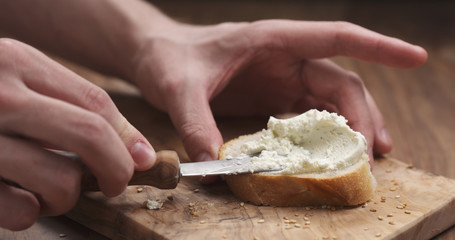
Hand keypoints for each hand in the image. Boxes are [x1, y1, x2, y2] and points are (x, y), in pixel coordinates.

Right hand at [0, 39, 155, 229]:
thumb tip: (139, 150)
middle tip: (112, 183)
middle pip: (90, 136)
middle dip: (115, 169)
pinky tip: (16, 197)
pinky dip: (29, 213)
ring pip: (60, 179)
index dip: (129, 137)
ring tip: (52, 188)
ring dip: (68, 195)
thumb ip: (70, 104)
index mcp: (16, 62)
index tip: (142, 160)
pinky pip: (20, 211)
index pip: (97, 104)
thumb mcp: (14, 77)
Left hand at [130, 20, 426, 166]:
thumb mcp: (178, 87)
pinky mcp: (274, 99)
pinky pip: (310, 117)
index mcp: (273, 41)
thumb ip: (195, 122)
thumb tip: (213, 164)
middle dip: (362, 117)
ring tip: (366, 159)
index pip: (337, 38)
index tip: (416, 57)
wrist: (159, 58)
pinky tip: (331, 155)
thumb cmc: (171, 59)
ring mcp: (282, 80)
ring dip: (352, 128)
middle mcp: (286, 59)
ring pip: (331, 102)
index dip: (378, 47)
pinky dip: (326, 135)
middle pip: (341, 84)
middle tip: (370, 156)